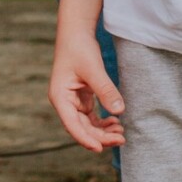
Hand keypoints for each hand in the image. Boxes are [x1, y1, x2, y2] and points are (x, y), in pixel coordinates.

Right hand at [48, 27, 124, 151]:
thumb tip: (119, 111)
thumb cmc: (79, 48)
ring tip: (121, 131)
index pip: (72, 125)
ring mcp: (73, 102)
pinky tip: (116, 122)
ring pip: (88, 125)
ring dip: (103, 131)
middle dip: (100, 136)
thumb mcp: (93, 69)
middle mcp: (64, 103)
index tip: (100, 148)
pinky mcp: (82, 99)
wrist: (76, 33)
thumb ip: (105, 90)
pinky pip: (92, 117)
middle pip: (81, 128)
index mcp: (60, 97)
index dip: (86, 139)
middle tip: (122, 138)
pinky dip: (103, 122)